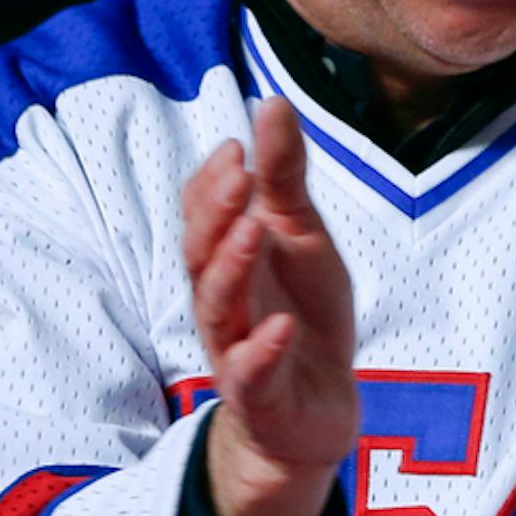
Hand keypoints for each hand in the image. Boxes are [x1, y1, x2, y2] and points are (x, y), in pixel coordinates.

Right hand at [181, 96, 359, 515]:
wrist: (316, 412)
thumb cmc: (302, 315)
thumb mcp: (303, 239)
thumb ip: (285, 178)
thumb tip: (272, 103)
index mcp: (229, 259)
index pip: (202, 214)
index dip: (212, 182)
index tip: (235, 146)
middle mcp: (223, 301)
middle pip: (200, 254)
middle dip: (214, 213)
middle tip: (238, 174)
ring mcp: (236, 348)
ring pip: (217, 308)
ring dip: (230, 268)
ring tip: (252, 231)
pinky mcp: (260, 396)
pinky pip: (251, 373)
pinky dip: (262, 350)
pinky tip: (279, 326)